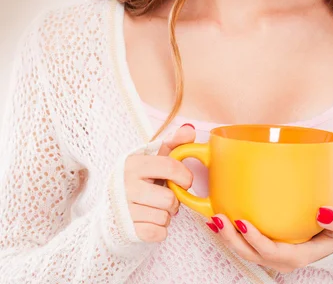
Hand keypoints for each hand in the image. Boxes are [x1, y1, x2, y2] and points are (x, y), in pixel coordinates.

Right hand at [124, 125, 195, 242]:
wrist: (111, 207)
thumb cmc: (139, 179)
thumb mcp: (152, 158)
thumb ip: (173, 143)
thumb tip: (190, 130)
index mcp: (133, 164)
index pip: (170, 166)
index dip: (184, 176)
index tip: (185, 181)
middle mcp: (126, 186)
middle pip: (169, 199)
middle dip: (174, 200)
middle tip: (165, 196)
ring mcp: (125, 210)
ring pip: (164, 217)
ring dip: (166, 215)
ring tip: (155, 207)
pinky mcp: (128, 231)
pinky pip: (158, 233)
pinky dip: (160, 229)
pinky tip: (149, 219)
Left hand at [205, 206, 332, 273]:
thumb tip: (324, 212)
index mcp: (299, 255)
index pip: (272, 252)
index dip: (255, 240)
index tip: (242, 222)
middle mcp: (282, 257)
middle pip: (252, 253)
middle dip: (232, 239)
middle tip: (219, 217)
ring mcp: (274, 251)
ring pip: (245, 249)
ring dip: (227, 236)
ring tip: (213, 218)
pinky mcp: (269, 242)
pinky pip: (246, 241)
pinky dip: (231, 232)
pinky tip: (218, 218)